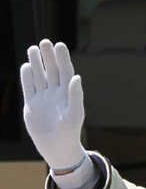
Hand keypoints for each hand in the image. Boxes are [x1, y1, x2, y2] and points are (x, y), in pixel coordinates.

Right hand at [20, 39, 86, 171]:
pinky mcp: (32, 104)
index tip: (59, 44)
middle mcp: (55, 93)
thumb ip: (75, 95)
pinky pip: (29, 87)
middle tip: (44, 42)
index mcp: (68, 93)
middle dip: (48, 57)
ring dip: (36, 63)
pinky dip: (26, 77)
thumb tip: (76, 76)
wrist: (56, 147)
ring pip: (39, 76)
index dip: (63, 58)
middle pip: (52, 70)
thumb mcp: (74, 114)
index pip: (66, 71)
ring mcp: (43, 98)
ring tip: (33, 48)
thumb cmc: (70, 131)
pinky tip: (25, 66)